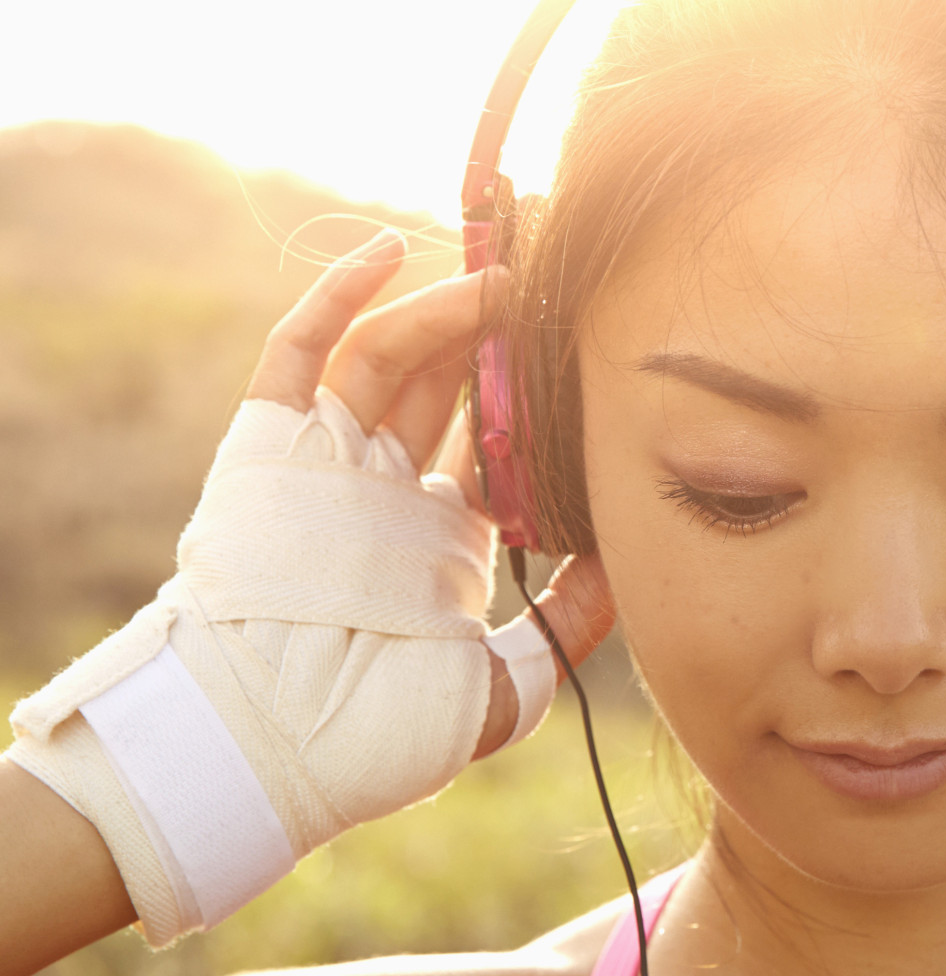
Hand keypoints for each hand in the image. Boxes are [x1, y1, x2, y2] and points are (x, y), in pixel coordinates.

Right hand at [7, 230, 622, 944]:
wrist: (274, 747)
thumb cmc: (380, 737)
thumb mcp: (504, 688)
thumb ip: (567, 627)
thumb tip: (626, 567)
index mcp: (433, 541)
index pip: (491, 448)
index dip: (533, 401)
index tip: (586, 358)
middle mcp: (381, 492)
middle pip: (443, 386)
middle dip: (496, 336)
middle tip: (551, 290)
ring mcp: (325, 464)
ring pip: (388, 358)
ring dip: (445, 311)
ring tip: (507, 276)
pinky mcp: (268, 445)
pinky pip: (297, 351)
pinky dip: (335, 294)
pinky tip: (390, 248)